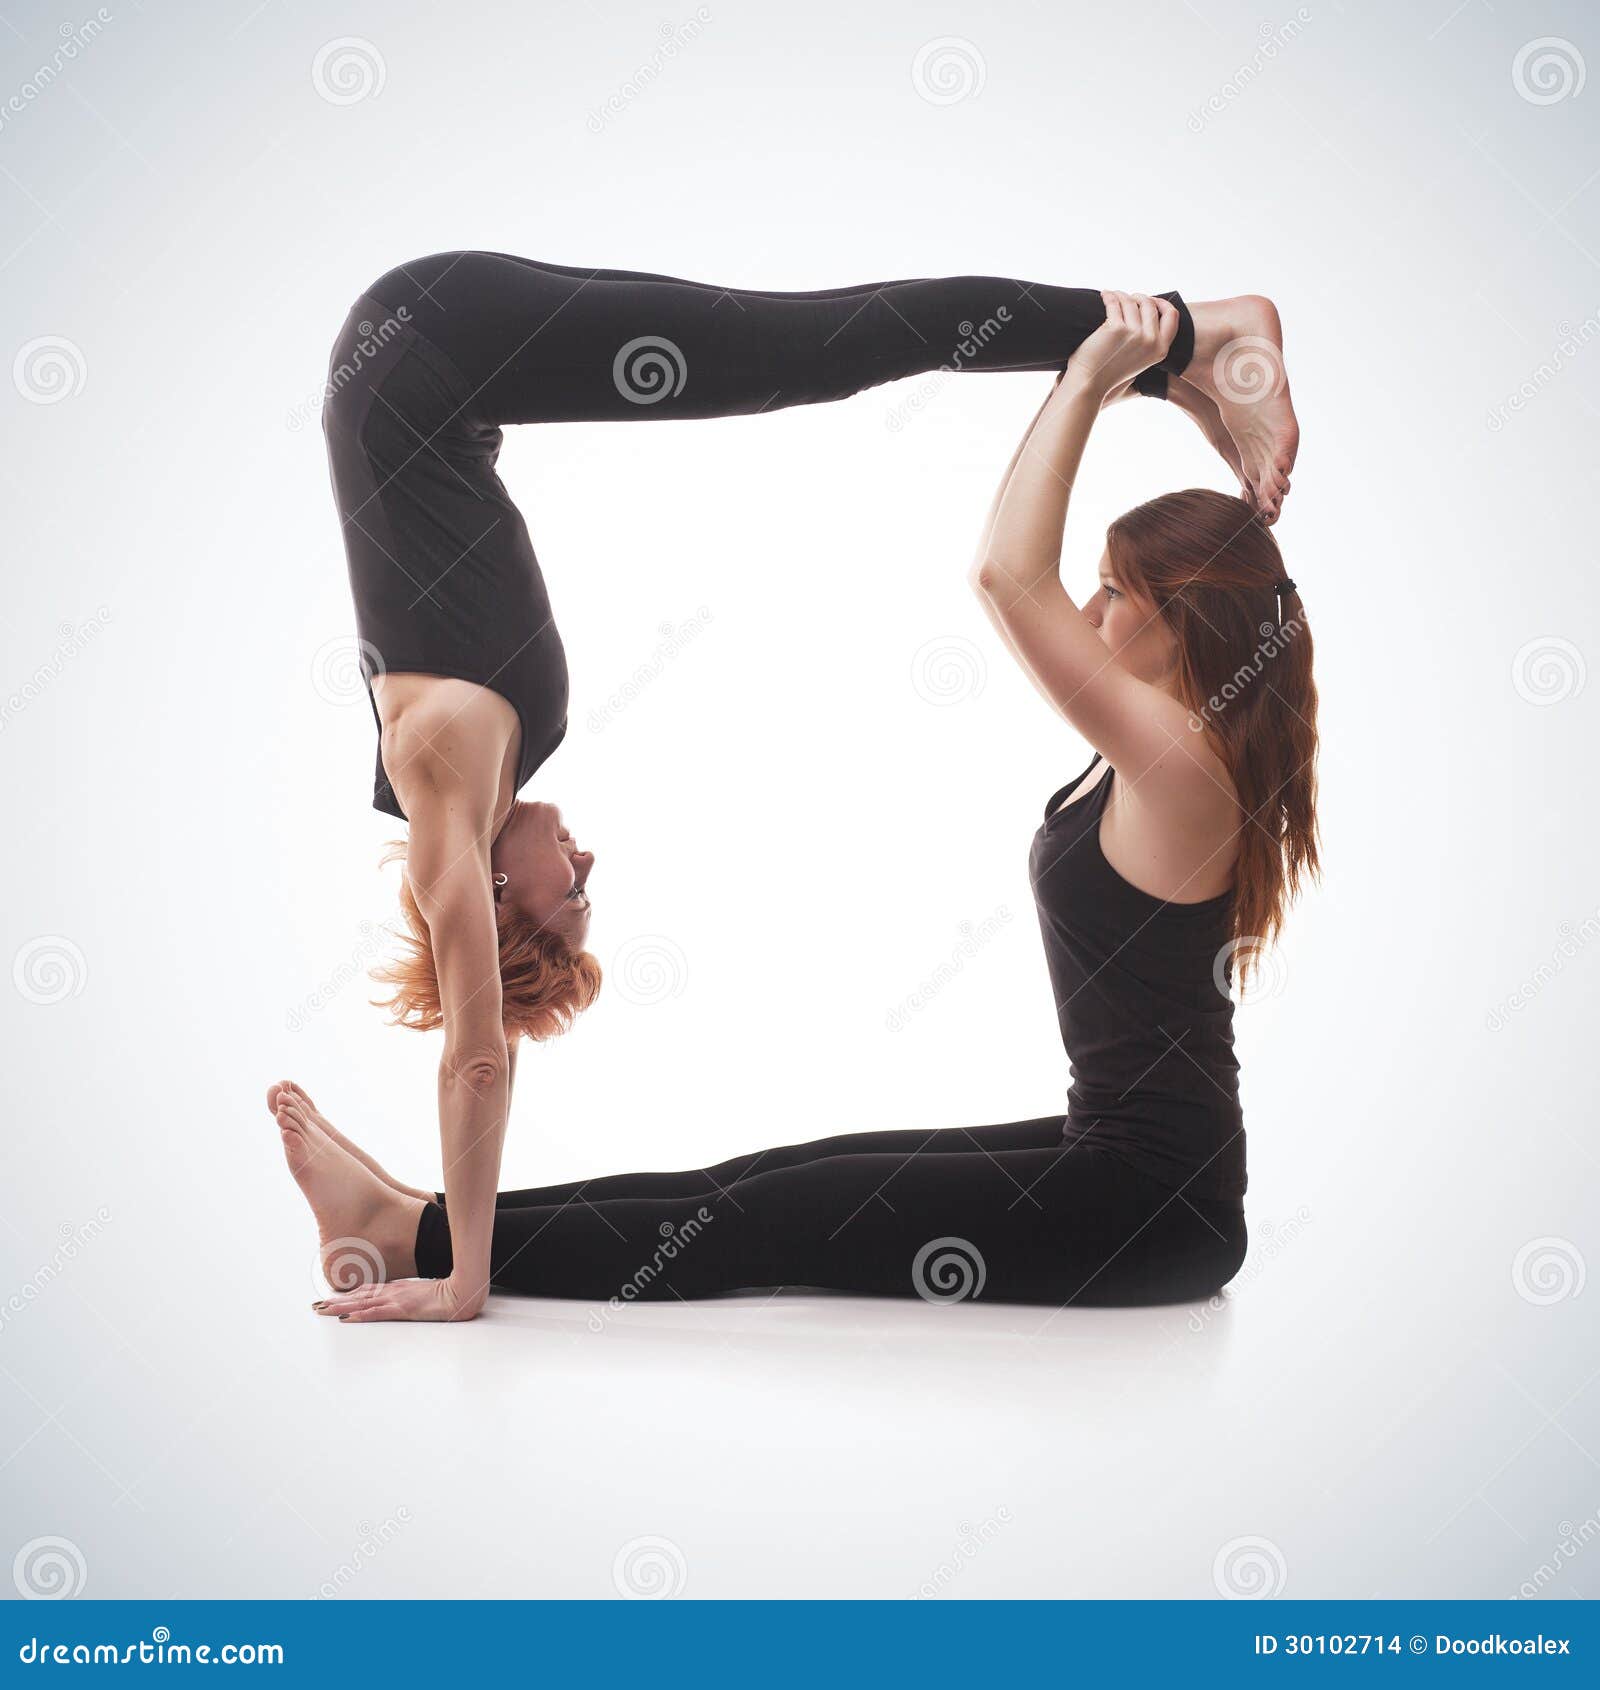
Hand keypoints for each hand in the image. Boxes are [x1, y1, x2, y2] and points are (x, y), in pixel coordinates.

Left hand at [313, 1274, 487, 1323]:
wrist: (463, 1291)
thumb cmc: (451, 1293)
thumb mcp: (429, 1293)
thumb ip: (415, 1295)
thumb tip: (407, 1300)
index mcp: (400, 1288)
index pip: (369, 1290)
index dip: (350, 1293)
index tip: (333, 1297)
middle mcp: (394, 1291)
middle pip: (360, 1295)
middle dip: (337, 1301)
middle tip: (317, 1306)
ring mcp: (398, 1299)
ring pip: (362, 1302)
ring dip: (341, 1306)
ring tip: (322, 1310)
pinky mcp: (403, 1309)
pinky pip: (377, 1312)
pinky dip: (360, 1314)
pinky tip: (348, 1317)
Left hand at [1062, 291, 1178, 401]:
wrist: (1090, 383)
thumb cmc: (1111, 371)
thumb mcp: (1141, 359)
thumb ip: (1150, 340)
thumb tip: (1149, 308)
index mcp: (1160, 349)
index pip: (1172, 315)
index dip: (1161, 303)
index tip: (1149, 300)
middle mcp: (1151, 341)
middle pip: (1150, 304)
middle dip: (1138, 297)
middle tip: (1126, 298)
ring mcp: (1134, 334)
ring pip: (1131, 301)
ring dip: (1121, 295)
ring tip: (1112, 296)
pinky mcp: (1116, 329)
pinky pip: (1114, 303)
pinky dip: (1109, 296)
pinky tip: (1104, 295)